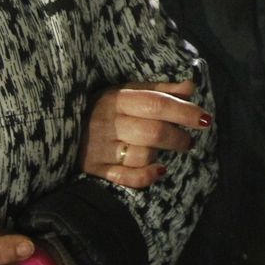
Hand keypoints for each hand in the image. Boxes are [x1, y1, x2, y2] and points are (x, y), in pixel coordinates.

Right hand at [80, 79, 210, 187]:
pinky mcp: (94, 170)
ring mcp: (100, 148)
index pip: (156, 104)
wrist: (59, 125)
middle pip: (153, 132)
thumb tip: (190, 87)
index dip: (184, 111)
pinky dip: (146, 176)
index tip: (205, 118)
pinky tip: (159, 170)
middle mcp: (107, 123)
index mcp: (116, 98)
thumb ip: (159, 90)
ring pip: (141, 155)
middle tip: (188, 141)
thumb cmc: (102, 107)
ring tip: (164, 149)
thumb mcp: (126, 91)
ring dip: (160, 154)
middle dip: (178, 138)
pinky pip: (126, 178)